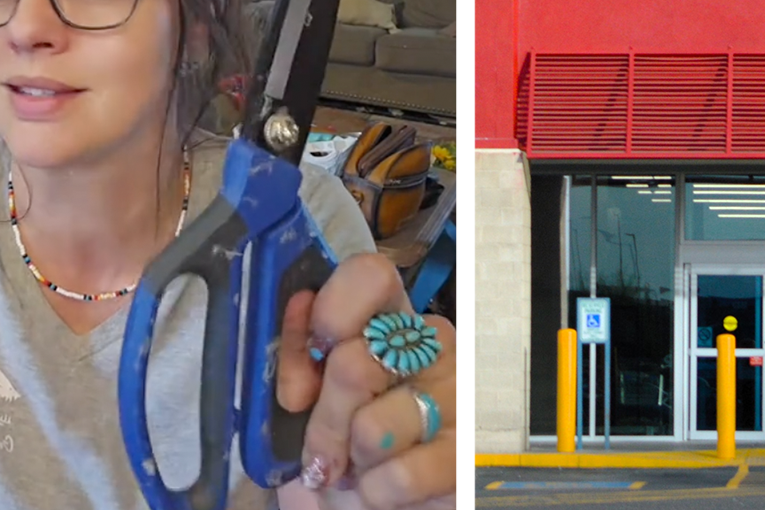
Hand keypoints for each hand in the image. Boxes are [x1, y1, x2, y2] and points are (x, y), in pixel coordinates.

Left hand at [275, 254, 455, 509]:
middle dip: (323, 420)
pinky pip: (399, 475)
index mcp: (388, 322)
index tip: (310, 359)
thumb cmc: (337, 451)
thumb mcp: (301, 405)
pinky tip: (384, 487)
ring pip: (373, 427)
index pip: (370, 277)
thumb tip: (298, 328)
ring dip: (350, 461)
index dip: (331, 312)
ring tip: (359, 466)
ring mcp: (456, 397)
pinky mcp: (466, 454)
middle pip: (355, 363)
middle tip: (323, 448)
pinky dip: (375, 492)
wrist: (366, 507)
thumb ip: (297, 360)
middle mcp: (430, 347)